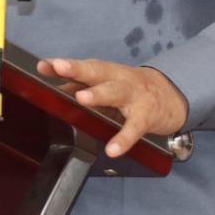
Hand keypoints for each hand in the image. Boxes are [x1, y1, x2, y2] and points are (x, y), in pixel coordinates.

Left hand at [37, 57, 187, 157]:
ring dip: (98, 94)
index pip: (82, 66)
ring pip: (115, 92)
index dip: (63, 65)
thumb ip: (82, 88)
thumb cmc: (132, 90)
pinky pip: (134, 128)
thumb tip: (52, 92)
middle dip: (77, 69)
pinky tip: (112, 149)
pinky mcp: (146, 116)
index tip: (43, 65)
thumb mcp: (109, 85)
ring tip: (81, 98)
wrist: (171, 96)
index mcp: (108, 72)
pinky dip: (123, 138)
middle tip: (59, 67)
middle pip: (97, 72)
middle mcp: (119, 79)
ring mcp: (134, 96)